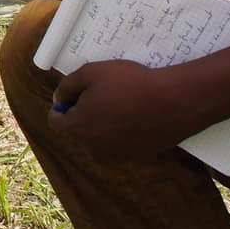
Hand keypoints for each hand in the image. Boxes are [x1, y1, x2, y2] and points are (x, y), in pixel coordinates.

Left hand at [47, 60, 210, 159]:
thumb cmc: (130, 83)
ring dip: (103, 124)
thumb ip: (67, 86)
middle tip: (104, 94)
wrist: (173, 101)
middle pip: (77, 130)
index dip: (63, 105)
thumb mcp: (90, 72)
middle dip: (84, 114)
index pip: (56, 121)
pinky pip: (119, 143)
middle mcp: (92, 148)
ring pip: (98, 138)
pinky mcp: (135, 156)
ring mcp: (114, 155)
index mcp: (77, 128)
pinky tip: (136, 116)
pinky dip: (122, 132)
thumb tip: (59, 100)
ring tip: (122, 104)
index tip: (78, 93)